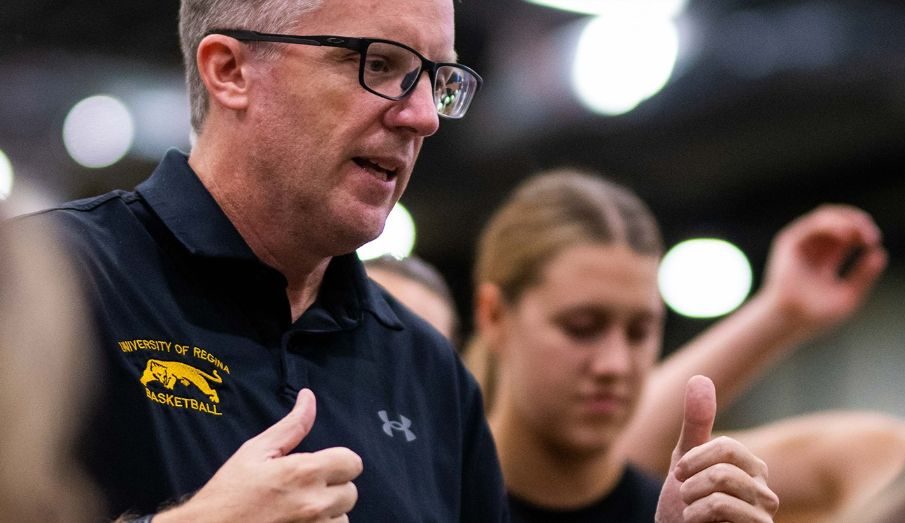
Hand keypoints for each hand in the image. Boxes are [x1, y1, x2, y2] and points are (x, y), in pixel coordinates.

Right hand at [155, 389, 362, 522]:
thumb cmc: (228, 493)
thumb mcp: (256, 452)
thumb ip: (292, 426)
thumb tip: (308, 397)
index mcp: (303, 473)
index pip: (352, 462)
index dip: (339, 462)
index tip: (321, 466)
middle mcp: (314, 504)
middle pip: (350, 492)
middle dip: (333, 488)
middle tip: (304, 489)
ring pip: (343, 518)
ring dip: (328, 514)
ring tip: (299, 510)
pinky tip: (298, 522)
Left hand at [656, 376, 778, 521]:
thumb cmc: (684, 506)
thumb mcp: (685, 461)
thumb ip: (696, 422)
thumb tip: (700, 377)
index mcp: (752, 468)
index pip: (727, 447)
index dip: (695, 459)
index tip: (678, 474)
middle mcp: (765, 491)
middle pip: (723, 470)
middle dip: (691, 484)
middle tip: (685, 498)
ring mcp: (764, 516)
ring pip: (720, 491)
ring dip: (691, 502)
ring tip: (690, 514)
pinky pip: (722, 510)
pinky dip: (696, 516)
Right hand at [759, 204, 886, 334]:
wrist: (790, 321)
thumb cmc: (815, 314)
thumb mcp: (849, 295)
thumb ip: (863, 275)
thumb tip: (879, 252)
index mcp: (826, 258)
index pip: (848, 234)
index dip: (863, 232)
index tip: (874, 242)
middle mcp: (813, 247)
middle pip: (839, 220)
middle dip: (858, 222)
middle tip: (872, 235)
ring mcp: (800, 242)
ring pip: (826, 215)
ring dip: (847, 219)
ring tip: (862, 230)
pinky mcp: (789, 241)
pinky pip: (813, 223)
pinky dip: (831, 223)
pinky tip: (846, 232)